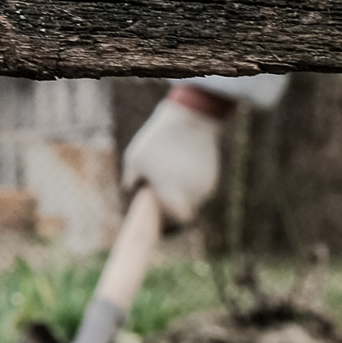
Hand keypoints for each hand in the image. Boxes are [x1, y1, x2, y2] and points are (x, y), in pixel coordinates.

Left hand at [121, 95, 224, 225]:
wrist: (190, 120)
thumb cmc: (157, 141)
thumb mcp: (134, 159)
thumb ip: (130, 180)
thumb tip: (129, 190)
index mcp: (173, 196)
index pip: (176, 222)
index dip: (169, 222)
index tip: (160, 214)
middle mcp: (193, 196)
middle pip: (185, 212)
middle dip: (174, 207)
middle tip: (160, 195)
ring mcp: (205, 186)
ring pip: (194, 200)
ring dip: (183, 195)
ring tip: (169, 178)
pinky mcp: (213, 176)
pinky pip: (200, 188)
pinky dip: (191, 184)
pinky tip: (180, 170)